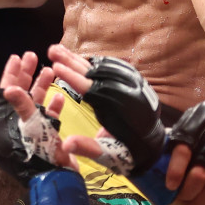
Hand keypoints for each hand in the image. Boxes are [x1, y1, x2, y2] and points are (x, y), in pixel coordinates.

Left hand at [0, 52, 71, 182]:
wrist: (59, 177)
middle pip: (21, 94)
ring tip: (50, 71)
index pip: (6, 92)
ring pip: (36, 102)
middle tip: (33, 56)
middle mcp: (18, 124)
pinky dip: (54, 106)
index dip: (11, 74)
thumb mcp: (30, 125)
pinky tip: (61, 97)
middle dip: (28, 75)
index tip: (17, 57)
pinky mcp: (46, 135)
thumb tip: (8, 87)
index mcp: (7, 122)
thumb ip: (21, 105)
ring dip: (42, 86)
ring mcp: (32, 129)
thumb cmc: (41, 151)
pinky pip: (49, 117)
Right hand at [49, 47, 165, 174]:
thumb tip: (66, 145)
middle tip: (51, 51)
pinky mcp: (130, 80)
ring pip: (101, 67)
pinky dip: (91, 63)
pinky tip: (77, 58)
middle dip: (71, 61)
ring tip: (58, 50)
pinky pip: (109, 67)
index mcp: (116, 109)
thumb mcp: (108, 154)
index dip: (72, 78)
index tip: (56, 67)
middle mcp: (123, 92)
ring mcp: (128, 83)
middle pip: (93, 73)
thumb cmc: (128, 151)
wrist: (153, 144)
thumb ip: (88, 148)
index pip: (90, 89)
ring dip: (78, 59)